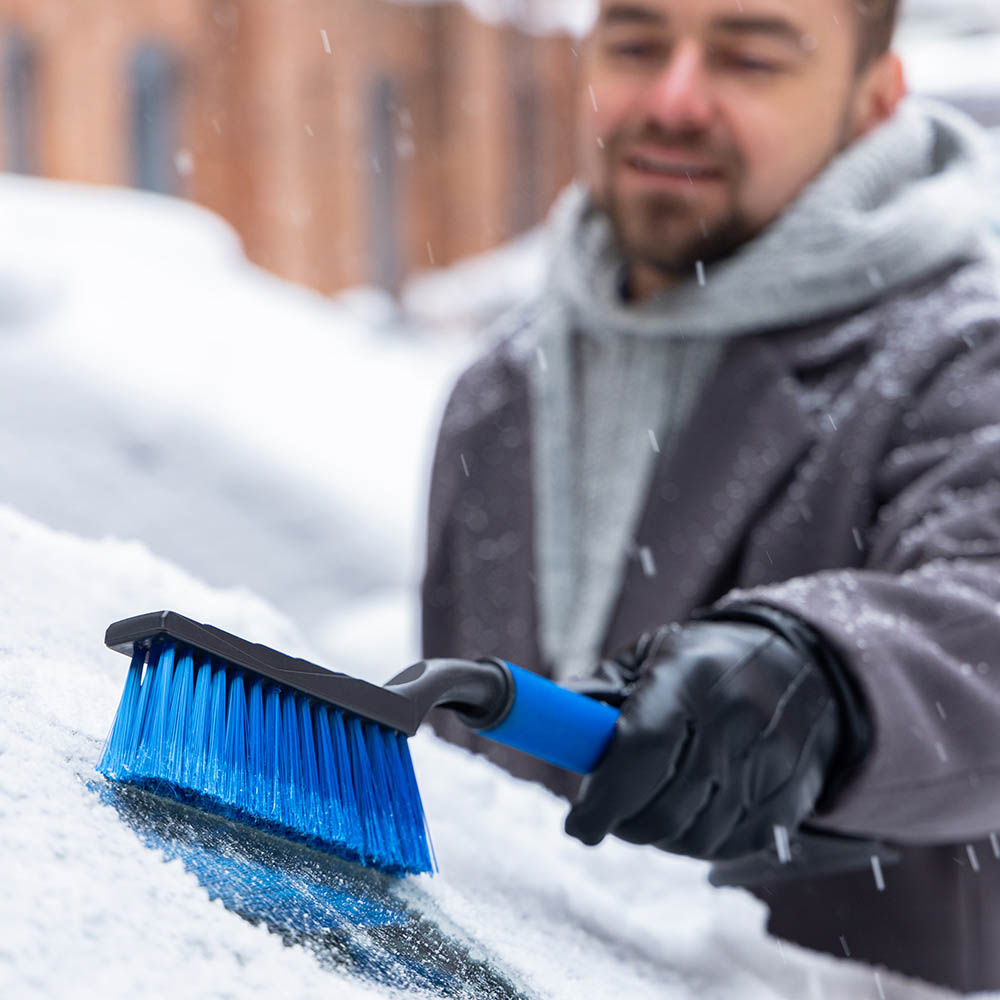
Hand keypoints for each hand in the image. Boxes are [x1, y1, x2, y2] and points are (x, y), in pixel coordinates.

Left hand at [564, 607, 851, 860]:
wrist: (805, 664)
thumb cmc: (708, 661)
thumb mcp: (654, 654)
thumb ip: (600, 690)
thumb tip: (545, 723)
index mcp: (690, 677)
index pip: (641, 752)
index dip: (603, 799)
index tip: (578, 826)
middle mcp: (736, 720)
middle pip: (666, 808)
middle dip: (623, 822)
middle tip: (606, 815)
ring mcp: (770, 763)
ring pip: (696, 837)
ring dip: (659, 836)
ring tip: (646, 812)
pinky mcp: (790, 798)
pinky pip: (730, 846)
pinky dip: (698, 843)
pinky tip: (688, 816)